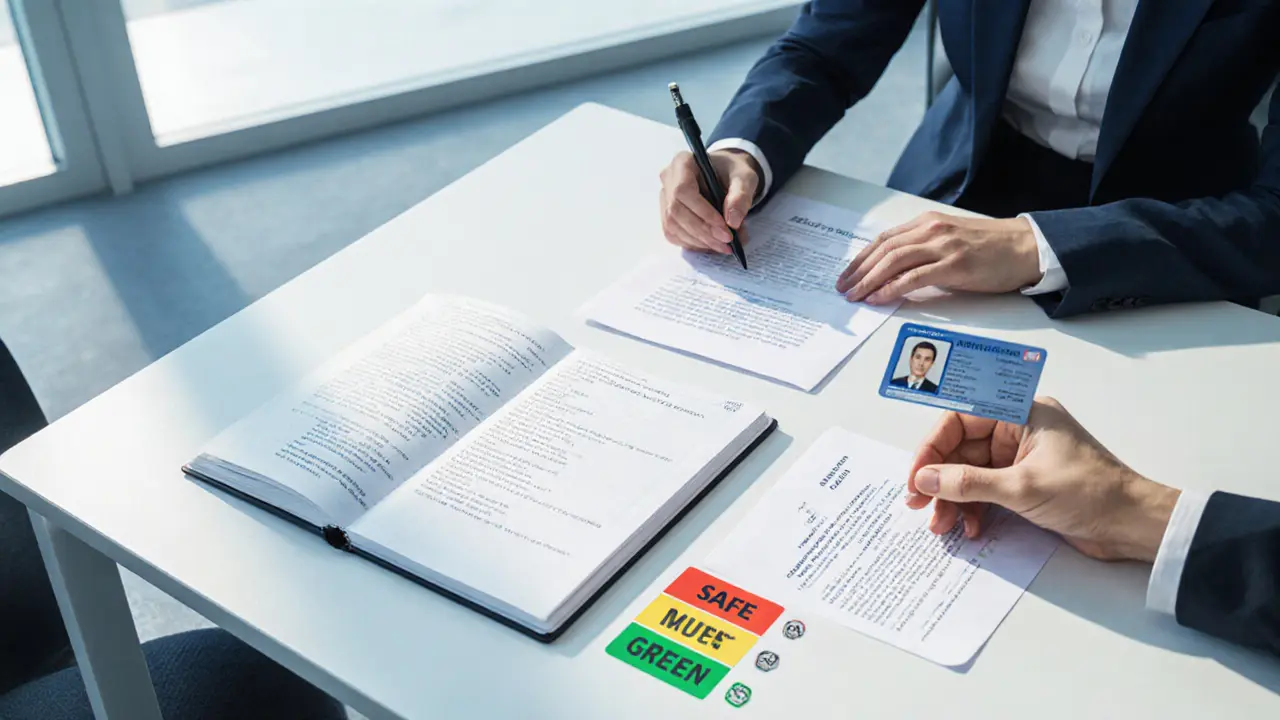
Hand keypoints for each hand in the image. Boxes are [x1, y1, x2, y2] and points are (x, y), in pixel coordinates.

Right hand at [659, 149, 759, 253]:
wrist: (726, 174)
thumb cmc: (732, 172)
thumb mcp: (744, 178)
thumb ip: (741, 196)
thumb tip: (733, 222)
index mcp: (683, 162)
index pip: (684, 191)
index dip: (703, 213)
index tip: (725, 228)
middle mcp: (668, 179)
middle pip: (676, 211)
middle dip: (703, 231)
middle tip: (727, 242)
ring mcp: (665, 198)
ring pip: (673, 226)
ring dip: (699, 241)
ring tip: (724, 246)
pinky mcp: (667, 215)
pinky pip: (674, 234)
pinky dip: (693, 244)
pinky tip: (711, 245)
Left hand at [835, 212, 1042, 304]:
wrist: (1027, 247)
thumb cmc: (992, 247)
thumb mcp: (951, 241)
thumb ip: (924, 251)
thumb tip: (896, 273)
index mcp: (928, 223)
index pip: (885, 239)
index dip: (862, 257)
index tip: (847, 274)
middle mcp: (931, 230)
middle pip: (883, 249)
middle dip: (858, 270)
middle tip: (843, 288)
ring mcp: (943, 246)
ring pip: (894, 261)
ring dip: (869, 280)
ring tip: (855, 295)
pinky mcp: (955, 265)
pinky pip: (914, 277)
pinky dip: (892, 288)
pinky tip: (879, 297)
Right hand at [905, 397, 1179, 561]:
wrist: (1133, 526)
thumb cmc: (1089, 494)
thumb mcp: (1021, 488)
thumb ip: (968, 483)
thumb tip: (925, 479)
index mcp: (1020, 413)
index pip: (960, 419)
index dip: (932, 447)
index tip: (917, 477)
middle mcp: (1018, 430)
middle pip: (962, 449)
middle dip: (940, 479)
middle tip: (920, 506)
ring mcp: (1022, 458)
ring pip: (971, 473)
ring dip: (954, 499)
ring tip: (942, 527)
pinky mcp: (1026, 483)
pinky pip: (987, 490)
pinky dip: (975, 508)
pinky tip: (970, 528)